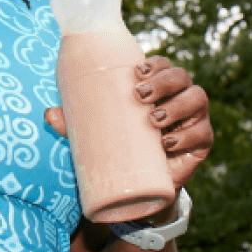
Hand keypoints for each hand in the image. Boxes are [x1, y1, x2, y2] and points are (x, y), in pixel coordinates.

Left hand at [43, 55, 213, 190]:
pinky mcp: (202, 142)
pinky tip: (168, 142)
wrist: (143, 188)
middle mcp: (180, 97)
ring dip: (176, 106)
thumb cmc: (122, 148)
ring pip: (197, 99)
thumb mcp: (99, 134)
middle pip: (182, 77)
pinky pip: (202, 133)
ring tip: (153, 120)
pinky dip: (187, 136)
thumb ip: (76, 124)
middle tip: (140, 95)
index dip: (155, 64)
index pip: (163, 65)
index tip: (136, 72)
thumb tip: (49, 114)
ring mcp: (195, 118)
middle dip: (164, 82)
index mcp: (159, 87)